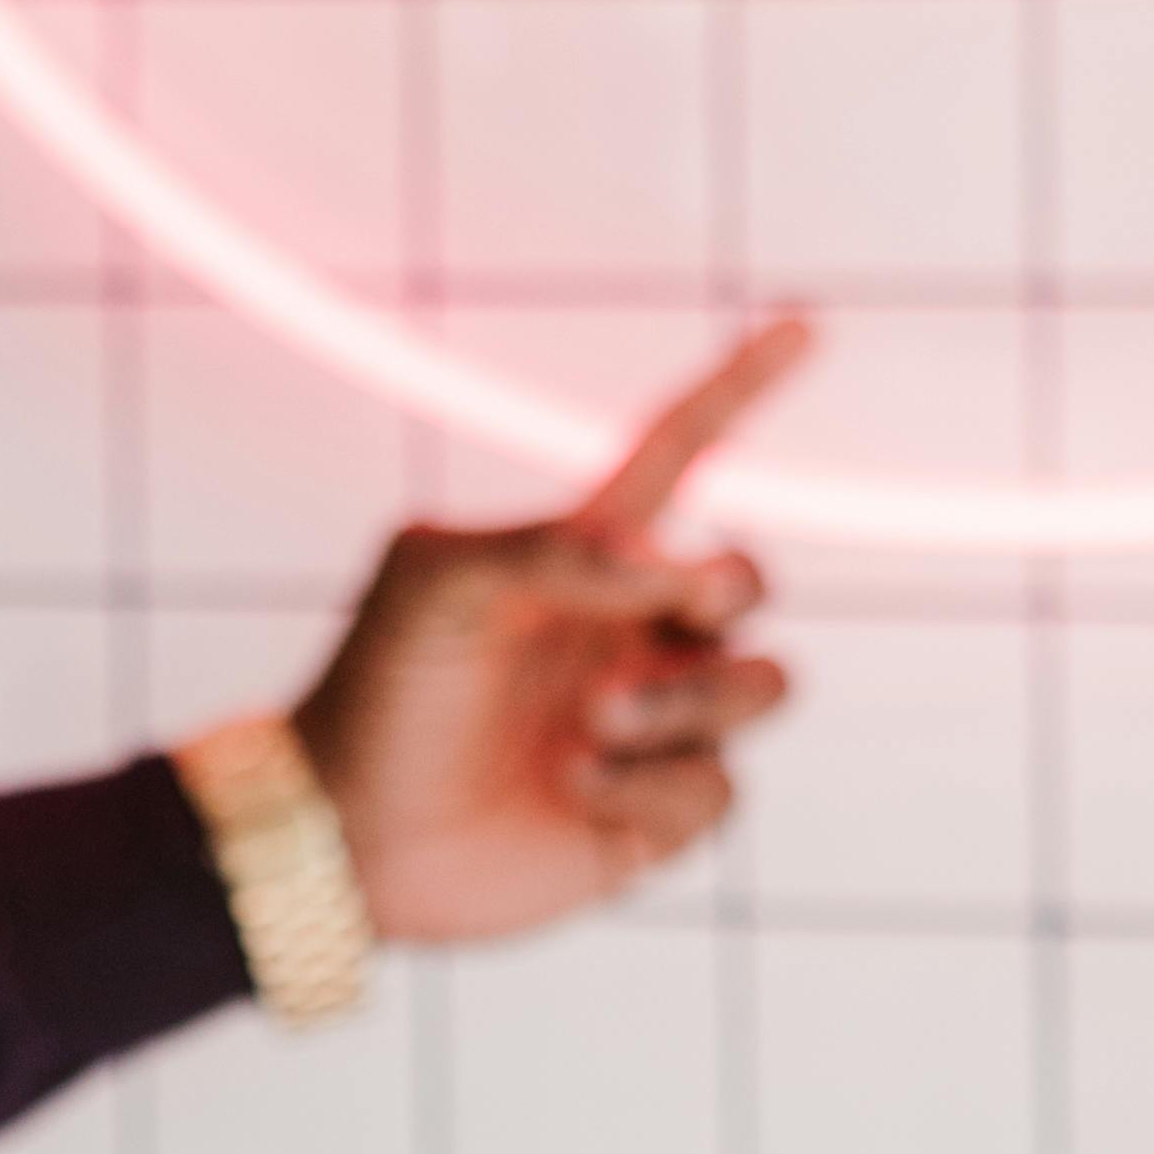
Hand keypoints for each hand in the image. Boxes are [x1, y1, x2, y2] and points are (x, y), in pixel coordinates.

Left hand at [288, 318, 811, 947]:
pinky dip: (648, 786)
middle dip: (721, 589)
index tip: (804, 323)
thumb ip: (553, 550)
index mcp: (586, 555)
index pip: (681, 452)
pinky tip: (572, 788)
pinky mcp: (659, 812)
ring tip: (589, 723)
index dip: (740, 387)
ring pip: (761, 685)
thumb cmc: (380, 687)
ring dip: (683, 701)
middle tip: (658, 614)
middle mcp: (635, 629)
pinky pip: (719, 788)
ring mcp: (655, 718)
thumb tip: (671, 572)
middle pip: (749, 579)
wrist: (349, 829)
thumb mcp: (438, 582)